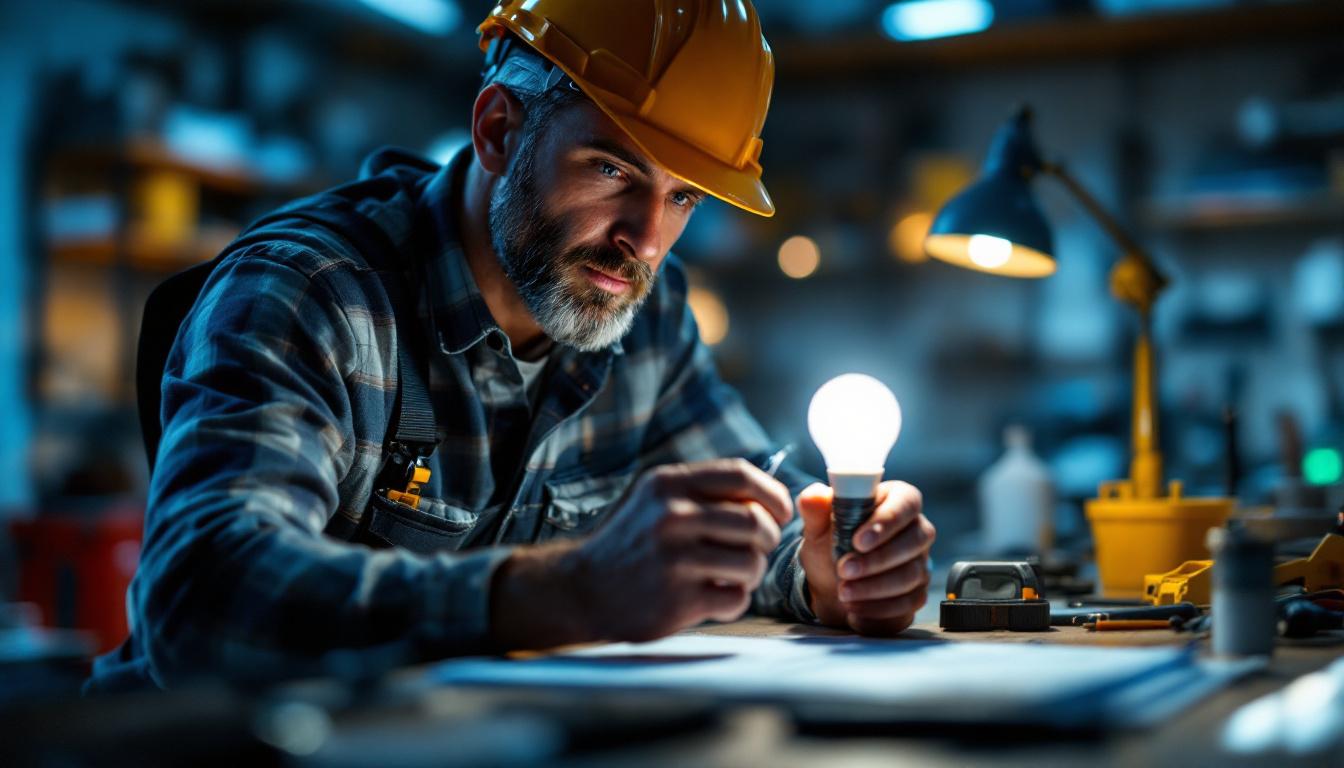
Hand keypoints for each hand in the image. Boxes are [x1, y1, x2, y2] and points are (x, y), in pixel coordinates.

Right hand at [491, 458, 793, 649]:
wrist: (583, 590)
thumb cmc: (633, 542)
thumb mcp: (656, 499)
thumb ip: (704, 491)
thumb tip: (769, 494)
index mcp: (668, 485)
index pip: (742, 476)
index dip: (773, 494)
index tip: (780, 513)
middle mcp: (671, 516)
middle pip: (755, 523)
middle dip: (767, 540)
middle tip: (755, 551)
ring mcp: (674, 560)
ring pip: (752, 564)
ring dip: (751, 574)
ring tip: (730, 576)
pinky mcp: (678, 600)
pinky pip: (736, 599)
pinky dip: (734, 601)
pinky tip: (713, 599)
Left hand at [798, 481, 933, 635]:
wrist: (829, 584)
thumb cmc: (830, 545)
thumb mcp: (817, 527)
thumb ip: (815, 509)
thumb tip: (814, 495)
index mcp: (895, 500)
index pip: (906, 502)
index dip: (887, 521)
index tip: (858, 541)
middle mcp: (915, 529)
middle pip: (915, 540)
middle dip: (877, 559)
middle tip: (844, 570)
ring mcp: (920, 562)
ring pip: (911, 574)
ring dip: (874, 586)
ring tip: (843, 592)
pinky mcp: (917, 593)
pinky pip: (909, 602)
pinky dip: (879, 609)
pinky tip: (855, 610)